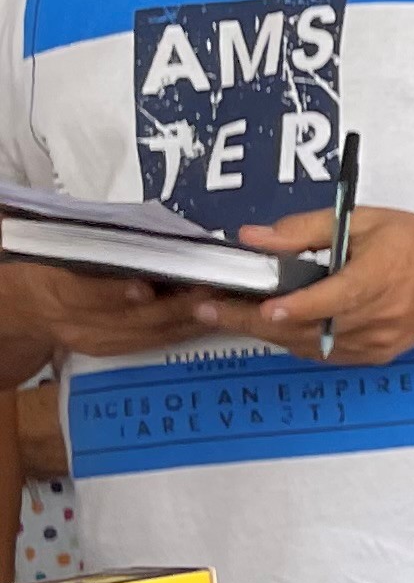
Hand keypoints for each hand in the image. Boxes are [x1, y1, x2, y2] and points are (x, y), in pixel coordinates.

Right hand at [0, 260, 222, 362]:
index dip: (117, 292)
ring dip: (186, 320)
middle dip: (174, 305)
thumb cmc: (46, 262)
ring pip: (145, 334)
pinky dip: (180, 331)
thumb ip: (95, 244)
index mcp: (55, 286)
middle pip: (128, 318)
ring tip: (220, 302)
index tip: (147, 287)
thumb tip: (145, 231)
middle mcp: (72, 320)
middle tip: (212, 287)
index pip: (85, 293)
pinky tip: (207, 319)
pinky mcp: (107, 350)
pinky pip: (149, 343)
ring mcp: (91, 339)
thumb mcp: (58, 246)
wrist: (24, 302)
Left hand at [191, 208, 413, 367]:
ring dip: (267, 332)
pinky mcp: (375, 354)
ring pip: (309, 345)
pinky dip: (295, 340)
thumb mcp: (364, 219)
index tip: (261, 307)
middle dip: (252, 320)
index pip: (331, 299)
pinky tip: (273, 326)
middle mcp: (378, 317)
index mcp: (379, 278)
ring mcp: (376, 341)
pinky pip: (324, 353)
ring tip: (226, 315)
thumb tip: (253, 237)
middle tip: (207, 310)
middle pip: (306, 327)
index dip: (294, 307)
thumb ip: (305, 230)